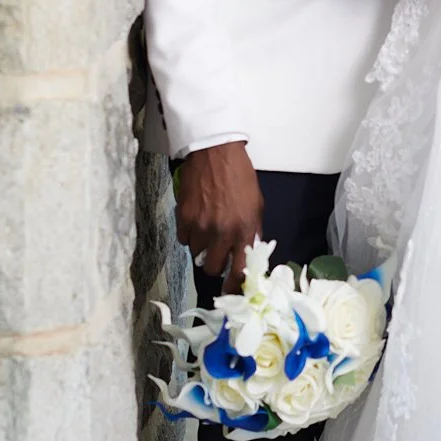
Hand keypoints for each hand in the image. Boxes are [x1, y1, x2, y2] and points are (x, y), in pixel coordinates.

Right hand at [176, 141, 262, 282]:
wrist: (215, 152)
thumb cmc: (240, 176)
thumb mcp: (256, 205)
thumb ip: (252, 231)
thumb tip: (248, 251)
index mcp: (244, 230)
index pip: (239, 270)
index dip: (234, 284)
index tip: (230, 288)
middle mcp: (222, 233)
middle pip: (212, 268)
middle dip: (214, 265)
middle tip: (216, 254)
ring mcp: (201, 226)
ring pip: (196, 254)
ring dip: (202, 247)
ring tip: (207, 229)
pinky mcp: (184, 218)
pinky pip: (184, 239)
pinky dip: (189, 234)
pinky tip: (196, 220)